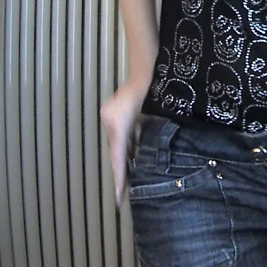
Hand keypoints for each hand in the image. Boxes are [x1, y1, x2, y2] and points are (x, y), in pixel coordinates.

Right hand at [100, 79, 149, 206]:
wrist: (148, 67)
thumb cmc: (156, 91)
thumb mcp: (154, 119)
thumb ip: (145, 140)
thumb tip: (143, 159)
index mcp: (119, 123)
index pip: (118, 158)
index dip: (119, 179)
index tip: (119, 198)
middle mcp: (110, 121)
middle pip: (116, 152)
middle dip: (122, 171)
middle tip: (127, 192)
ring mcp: (110, 115)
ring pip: (118, 144)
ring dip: (125, 158)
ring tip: (131, 178)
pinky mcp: (114, 112)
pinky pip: (119, 134)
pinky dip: (127, 145)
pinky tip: (134, 155)